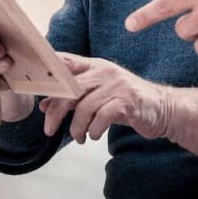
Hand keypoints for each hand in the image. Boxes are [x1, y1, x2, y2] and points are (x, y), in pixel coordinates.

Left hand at [39, 53, 169, 143]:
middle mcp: (105, 72)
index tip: (34, 83)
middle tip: (49, 129)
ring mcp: (117, 85)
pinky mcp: (128, 101)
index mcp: (96, 66)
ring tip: (79, 137)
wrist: (163, 108)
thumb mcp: (98, 97)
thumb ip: (73, 98)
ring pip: (84, 106)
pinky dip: (93, 130)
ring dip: (77, 127)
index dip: (48, 68)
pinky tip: (93, 136)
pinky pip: (102, 117)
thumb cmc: (126, 102)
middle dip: (56, 112)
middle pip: (70, 89)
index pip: (66, 61)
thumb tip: (45, 105)